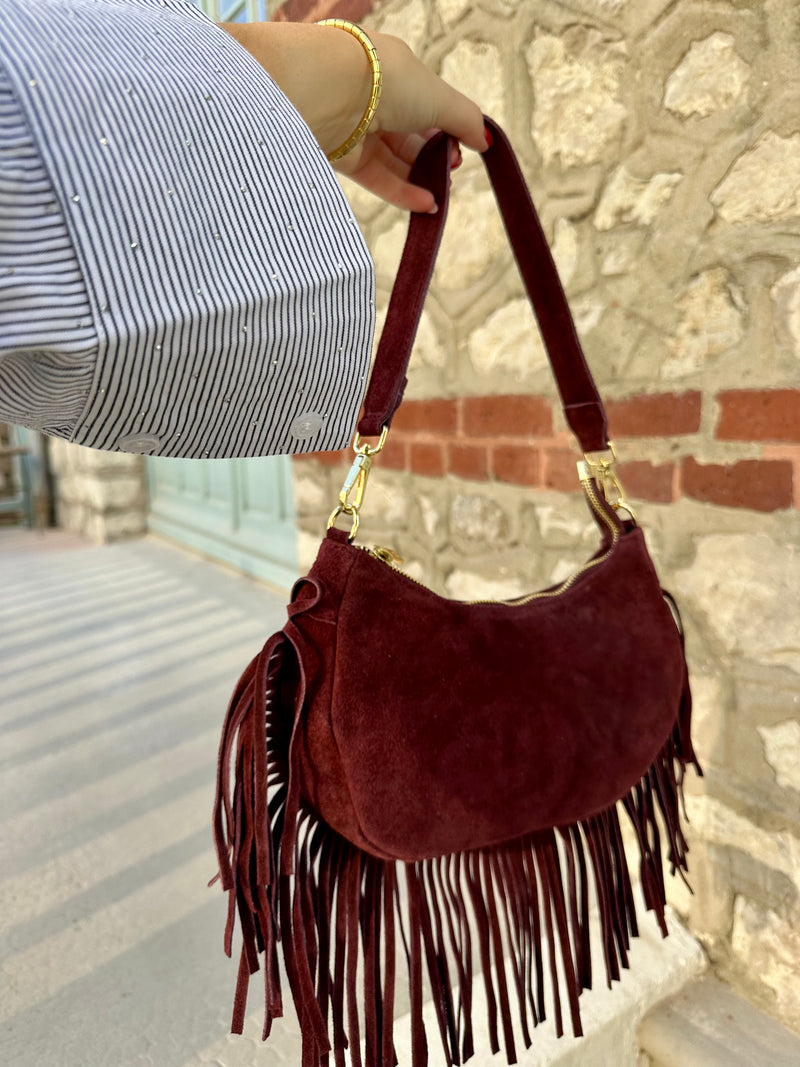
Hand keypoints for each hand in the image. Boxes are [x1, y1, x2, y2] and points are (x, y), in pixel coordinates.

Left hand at [220, 21, 487, 211]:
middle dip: (436, 155)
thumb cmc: (384, 81)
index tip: (464, 148)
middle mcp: (375, 99)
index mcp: (395, 72)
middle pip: (413, 135)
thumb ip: (465, 120)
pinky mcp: (344, 158)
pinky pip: (379, 178)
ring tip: (443, 195)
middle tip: (452, 170)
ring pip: (397, 160)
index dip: (448, 127)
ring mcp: (358, 130)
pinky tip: (427, 205)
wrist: (326, 94)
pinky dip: (404, 193)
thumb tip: (487, 140)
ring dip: (422, 179)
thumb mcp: (437, 96)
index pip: (427, 103)